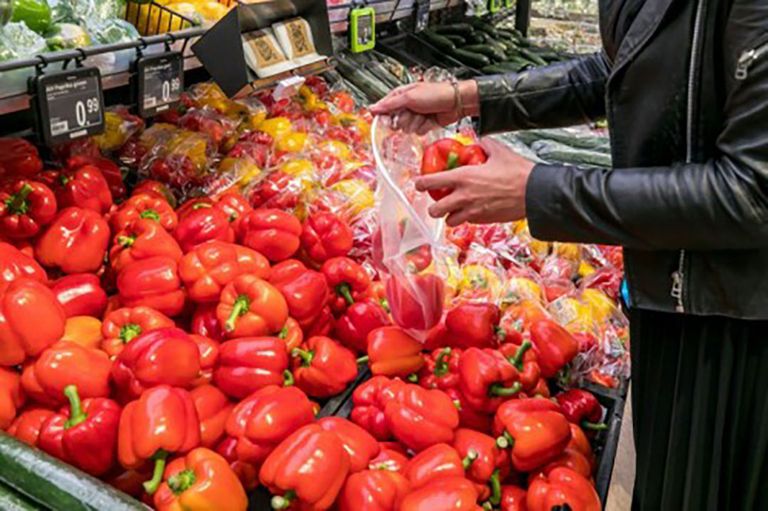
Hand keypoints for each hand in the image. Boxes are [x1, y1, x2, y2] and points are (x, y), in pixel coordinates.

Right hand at [370, 81, 478, 133]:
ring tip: (424, 115)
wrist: (455, 102)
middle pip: (395, 120)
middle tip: (413, 112)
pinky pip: (417, 131)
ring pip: (407, 128)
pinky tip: (429, 120)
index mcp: (401, 95)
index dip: (384, 115)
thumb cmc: (435, 94)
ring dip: (416, 123)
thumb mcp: (409, 97)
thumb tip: (373, 108)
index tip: (385, 120)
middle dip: (404, 119)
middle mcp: (407, 105)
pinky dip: (424, 127)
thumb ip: (390, 104)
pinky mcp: (424, 124)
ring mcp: (416, 115)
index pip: (385, 107)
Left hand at [415, 138, 534, 226]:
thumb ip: (485, 145)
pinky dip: (466, 219)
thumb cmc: (518, 172)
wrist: (535, 193)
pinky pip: (468, 223)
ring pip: (450, 221)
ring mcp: (473, 212)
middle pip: (435, 210)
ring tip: (455, 209)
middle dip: (434, 206)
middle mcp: (464, 197)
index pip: (431, 182)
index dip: (421, 183)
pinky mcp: (484, 221)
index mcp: (464, 177)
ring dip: (449, 216)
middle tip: (438, 200)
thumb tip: (480, 141)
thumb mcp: (499, 151)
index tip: (419, 183)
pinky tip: (472, 211)